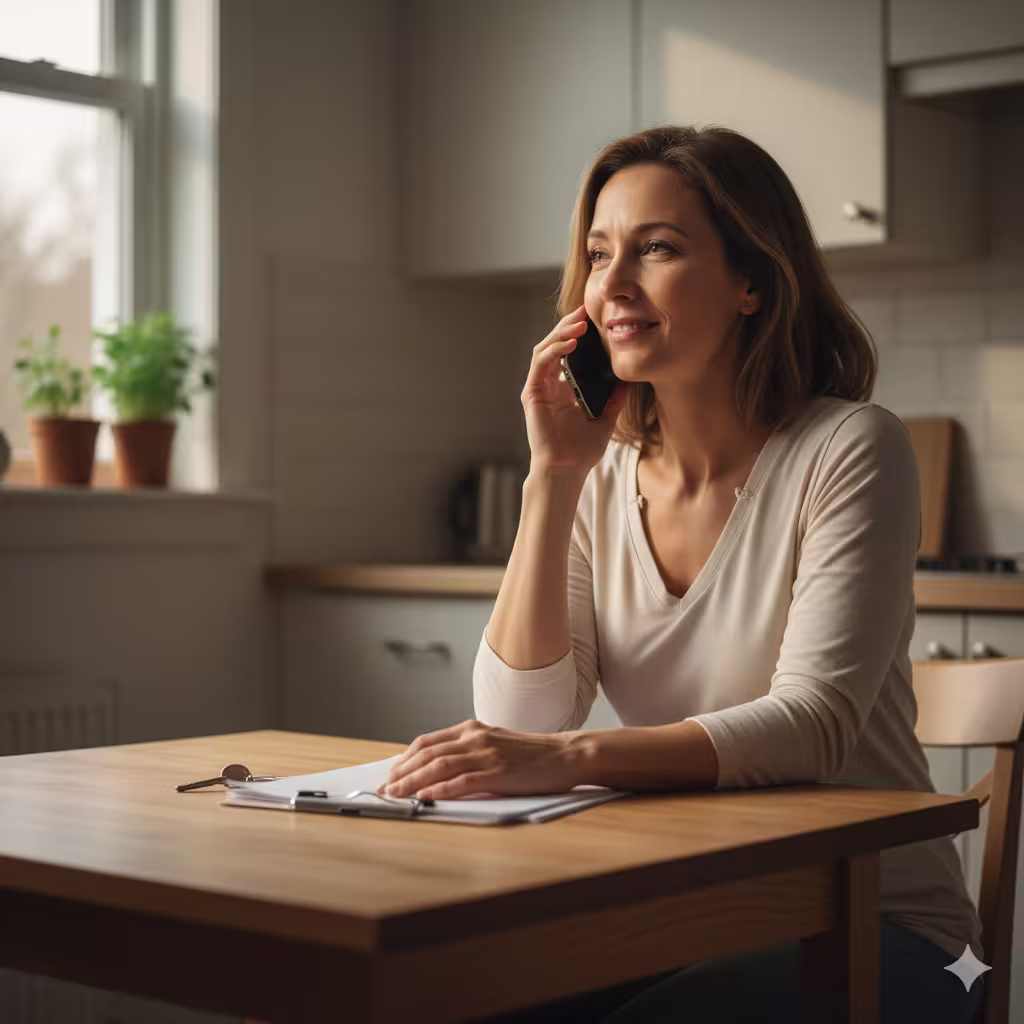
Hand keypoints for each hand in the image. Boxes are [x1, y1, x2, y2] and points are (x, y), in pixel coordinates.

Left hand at [378, 720, 579, 800]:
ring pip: (438, 766)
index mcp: (472, 729)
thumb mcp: (495, 743)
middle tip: (385, 787)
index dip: (405, 758)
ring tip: (395, 794)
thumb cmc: (532, 754)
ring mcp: (486, 755)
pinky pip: (462, 782)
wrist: (565, 754)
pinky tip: (425, 798)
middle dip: (401, 771)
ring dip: (412, 782)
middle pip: (427, 753)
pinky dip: (440, 790)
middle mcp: (475, 738)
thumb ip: (470, 751)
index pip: (428, 741)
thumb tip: (439, 769)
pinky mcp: (498, 774)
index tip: (391, 772)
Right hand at [522, 304, 628, 476]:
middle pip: (555, 345)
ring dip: (561, 333)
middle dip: (569, 325)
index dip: (578, 333)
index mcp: (563, 389)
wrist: (567, 469)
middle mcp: (549, 385)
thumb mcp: (606, 418)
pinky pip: (540, 364)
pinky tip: (570, 344)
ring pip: (545, 349)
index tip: (594, 318)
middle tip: (586, 311)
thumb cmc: (582, 451)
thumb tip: (628, 379)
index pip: (568, 352)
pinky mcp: (532, 394)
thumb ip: (614, 399)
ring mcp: (538, 388)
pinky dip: (554, 350)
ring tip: (579, 323)